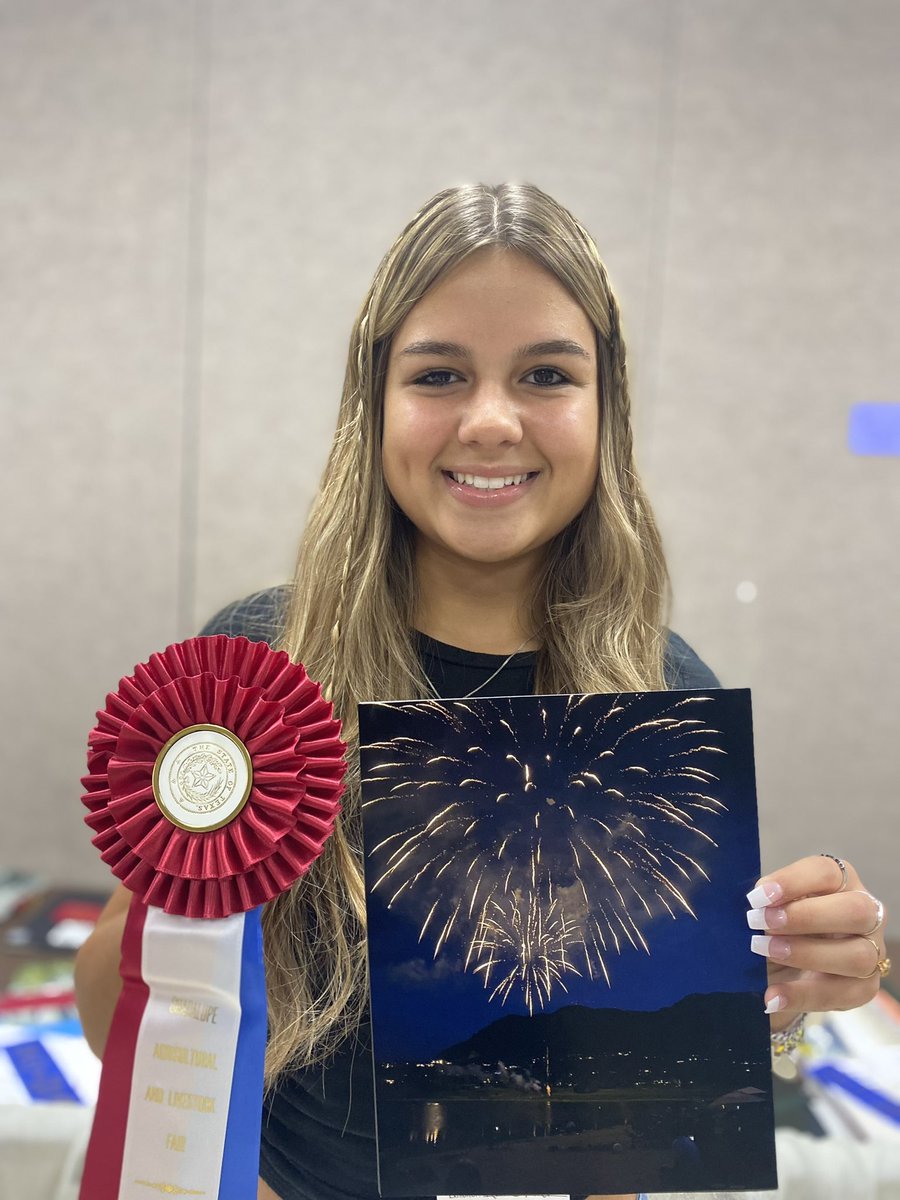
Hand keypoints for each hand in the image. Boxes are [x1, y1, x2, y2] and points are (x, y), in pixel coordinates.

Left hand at [745, 854, 887, 1031]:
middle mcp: (865, 913)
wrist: (782, 968)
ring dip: (807, 954)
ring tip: (766, 953)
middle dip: (805, 917)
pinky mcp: (864, 987)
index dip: (792, 881)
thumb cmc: (776, 925)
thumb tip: (750, 905)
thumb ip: (763, 903)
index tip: (758, 896)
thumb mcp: (769, 909)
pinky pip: (843, 994)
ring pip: (858, 955)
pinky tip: (772, 996)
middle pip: (855, 911)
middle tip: (761, 924)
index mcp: (840, 882)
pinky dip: (803, 996)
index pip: (826, 872)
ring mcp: (871, 951)